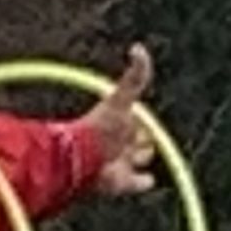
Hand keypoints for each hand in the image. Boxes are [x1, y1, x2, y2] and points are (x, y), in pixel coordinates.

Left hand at [82, 44, 156, 198]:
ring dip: (142, 158)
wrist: (82, 158)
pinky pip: (140, 183)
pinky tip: (148, 180)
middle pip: (141, 140)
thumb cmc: (100, 127)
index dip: (141, 121)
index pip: (138, 121)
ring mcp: (123, 163)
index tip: (141, 119)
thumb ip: (134, 76)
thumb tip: (138, 47)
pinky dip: (145, 181)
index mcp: (122, 123)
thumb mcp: (119, 98)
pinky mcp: (124, 183)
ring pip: (141, 159)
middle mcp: (122, 143)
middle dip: (141, 139)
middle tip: (137, 140)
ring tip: (139, 157)